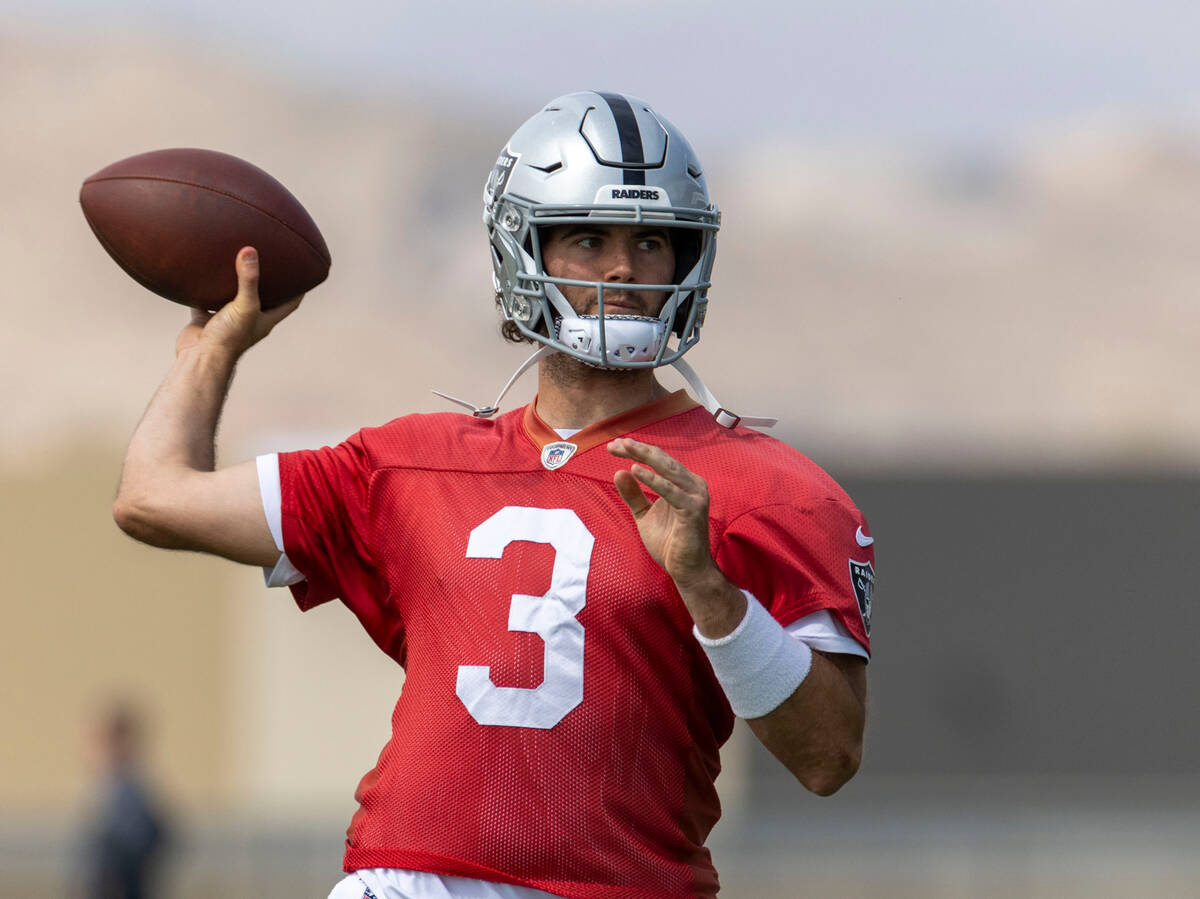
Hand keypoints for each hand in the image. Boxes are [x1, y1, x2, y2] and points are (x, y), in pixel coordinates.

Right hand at [176, 247, 303, 357]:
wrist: (200, 358)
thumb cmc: (229, 338)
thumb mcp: (245, 305)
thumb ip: (248, 280)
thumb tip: (250, 251)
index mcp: (265, 320)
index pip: (290, 303)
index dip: (298, 290)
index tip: (304, 274)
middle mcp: (249, 320)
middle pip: (263, 299)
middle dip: (266, 283)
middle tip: (268, 261)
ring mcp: (228, 321)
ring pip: (233, 299)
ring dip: (234, 284)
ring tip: (236, 262)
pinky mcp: (207, 320)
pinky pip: (206, 302)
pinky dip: (205, 290)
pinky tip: (203, 274)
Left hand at [609, 437, 747, 635]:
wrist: (686, 570)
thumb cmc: (669, 543)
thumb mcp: (644, 515)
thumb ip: (634, 495)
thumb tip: (619, 472)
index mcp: (682, 483)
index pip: (658, 460)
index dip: (636, 451)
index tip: (614, 447)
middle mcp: (692, 484)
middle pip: (662, 459)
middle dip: (638, 449)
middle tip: (616, 443)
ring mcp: (695, 496)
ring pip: (668, 469)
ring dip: (645, 456)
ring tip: (625, 448)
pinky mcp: (693, 509)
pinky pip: (671, 490)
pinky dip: (654, 480)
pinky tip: (636, 470)